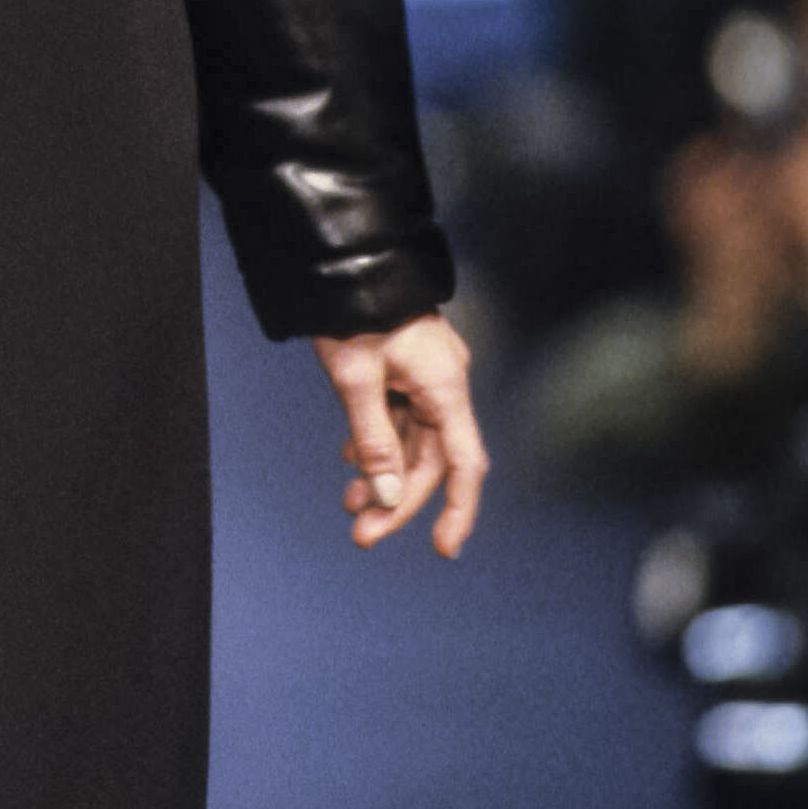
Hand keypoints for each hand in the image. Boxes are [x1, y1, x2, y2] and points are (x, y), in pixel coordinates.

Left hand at [311, 311, 487, 560]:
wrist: (343, 259)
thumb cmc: (350, 310)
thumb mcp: (355, 379)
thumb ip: (374, 442)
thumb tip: (389, 497)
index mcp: (445, 386)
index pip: (464, 464)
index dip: (458, 509)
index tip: (444, 549)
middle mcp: (444, 383)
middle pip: (431, 459)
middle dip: (397, 499)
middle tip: (362, 534)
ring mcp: (427, 376)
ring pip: (412, 442)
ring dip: (383, 474)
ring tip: (350, 502)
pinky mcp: (407, 369)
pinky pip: (400, 418)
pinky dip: (377, 443)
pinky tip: (351, 459)